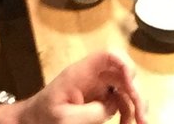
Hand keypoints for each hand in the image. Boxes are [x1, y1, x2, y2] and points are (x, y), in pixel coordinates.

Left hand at [13, 52, 145, 123]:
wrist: (32, 121)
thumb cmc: (44, 117)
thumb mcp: (65, 119)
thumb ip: (91, 111)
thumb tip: (112, 106)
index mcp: (81, 73)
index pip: (107, 55)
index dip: (124, 63)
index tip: (132, 86)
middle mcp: (92, 76)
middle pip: (122, 72)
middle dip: (135, 91)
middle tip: (141, 116)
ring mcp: (97, 87)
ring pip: (124, 88)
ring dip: (134, 105)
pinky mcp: (98, 99)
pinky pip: (119, 101)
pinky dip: (126, 112)